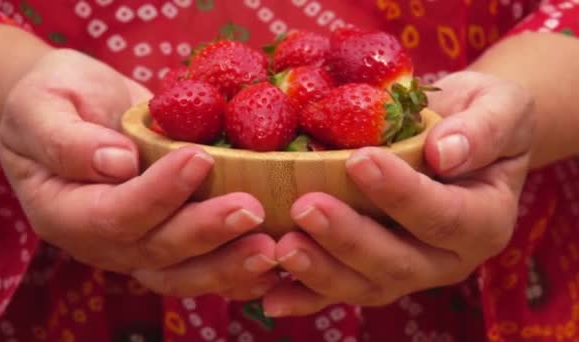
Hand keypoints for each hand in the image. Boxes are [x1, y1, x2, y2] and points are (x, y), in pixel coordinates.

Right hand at [0, 49, 278, 299]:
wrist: (76, 110)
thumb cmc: (54, 100)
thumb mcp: (41, 106)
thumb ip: (66, 139)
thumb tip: (118, 164)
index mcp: (65, 211)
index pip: (114, 214)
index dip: (158, 192)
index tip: (199, 158)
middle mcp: (103, 242)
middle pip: (156, 252)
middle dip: (206, 232)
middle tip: (251, 210)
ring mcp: (137, 248)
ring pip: (182, 274)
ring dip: (229, 266)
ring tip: (271, 250)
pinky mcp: (167, 242)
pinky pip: (199, 269)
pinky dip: (236, 274)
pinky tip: (272, 267)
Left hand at [262, 71, 533, 315]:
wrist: (456, 138)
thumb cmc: (479, 117)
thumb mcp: (498, 106)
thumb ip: (483, 128)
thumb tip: (445, 153)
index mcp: (483, 220)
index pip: (444, 216)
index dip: (402, 194)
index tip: (360, 161)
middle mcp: (446, 258)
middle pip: (399, 262)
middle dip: (349, 238)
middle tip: (305, 207)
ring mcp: (408, 271)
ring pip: (365, 285)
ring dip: (321, 271)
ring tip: (282, 247)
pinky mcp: (373, 272)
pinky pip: (339, 292)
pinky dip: (305, 296)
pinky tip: (271, 296)